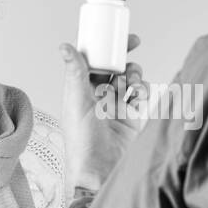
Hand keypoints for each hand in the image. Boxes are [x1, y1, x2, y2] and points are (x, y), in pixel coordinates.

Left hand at [59, 33, 145, 191]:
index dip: (104, 47)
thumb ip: (76, 73)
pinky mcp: (133, 119)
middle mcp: (98, 98)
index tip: (115, 35)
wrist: (101, 172)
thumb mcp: (77, 102)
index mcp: (80, 91)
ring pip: (129, 80)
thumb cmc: (82, 142)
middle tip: (133, 44)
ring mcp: (117, 108)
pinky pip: (141, 97)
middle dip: (124, 56)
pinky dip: (143, 90)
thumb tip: (64, 46)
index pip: (93, 62)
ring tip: (132, 78)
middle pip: (114, 68)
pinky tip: (139, 92)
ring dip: (134, 73)